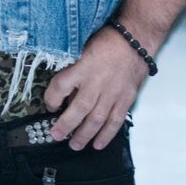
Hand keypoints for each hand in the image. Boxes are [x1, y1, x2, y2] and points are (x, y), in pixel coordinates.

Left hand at [44, 27, 149, 151]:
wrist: (136, 39)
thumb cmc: (109, 41)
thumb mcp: (84, 49)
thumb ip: (74, 70)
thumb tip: (65, 94)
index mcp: (83, 66)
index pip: (60, 86)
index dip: (51, 99)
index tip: (50, 106)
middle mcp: (97, 81)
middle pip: (78, 108)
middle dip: (66, 125)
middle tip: (56, 135)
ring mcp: (113, 92)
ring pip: (96, 119)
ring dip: (84, 135)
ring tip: (74, 145)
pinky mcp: (126, 98)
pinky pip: (115, 120)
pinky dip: (106, 134)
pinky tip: (98, 144)